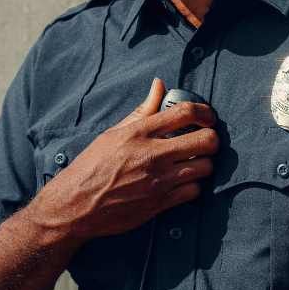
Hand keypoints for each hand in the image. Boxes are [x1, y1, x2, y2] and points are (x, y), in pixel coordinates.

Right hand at [32, 77, 217, 242]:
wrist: (76, 205)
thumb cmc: (92, 166)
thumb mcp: (113, 133)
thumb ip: (141, 110)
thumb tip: (159, 84)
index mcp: (138, 133)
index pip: (184, 112)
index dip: (204, 112)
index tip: (207, 116)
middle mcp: (151, 154)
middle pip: (205, 141)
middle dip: (211, 138)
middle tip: (205, 141)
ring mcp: (158, 180)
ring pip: (205, 167)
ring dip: (203, 163)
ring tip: (193, 162)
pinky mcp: (160, 203)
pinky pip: (194, 191)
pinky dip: (193, 185)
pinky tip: (182, 182)